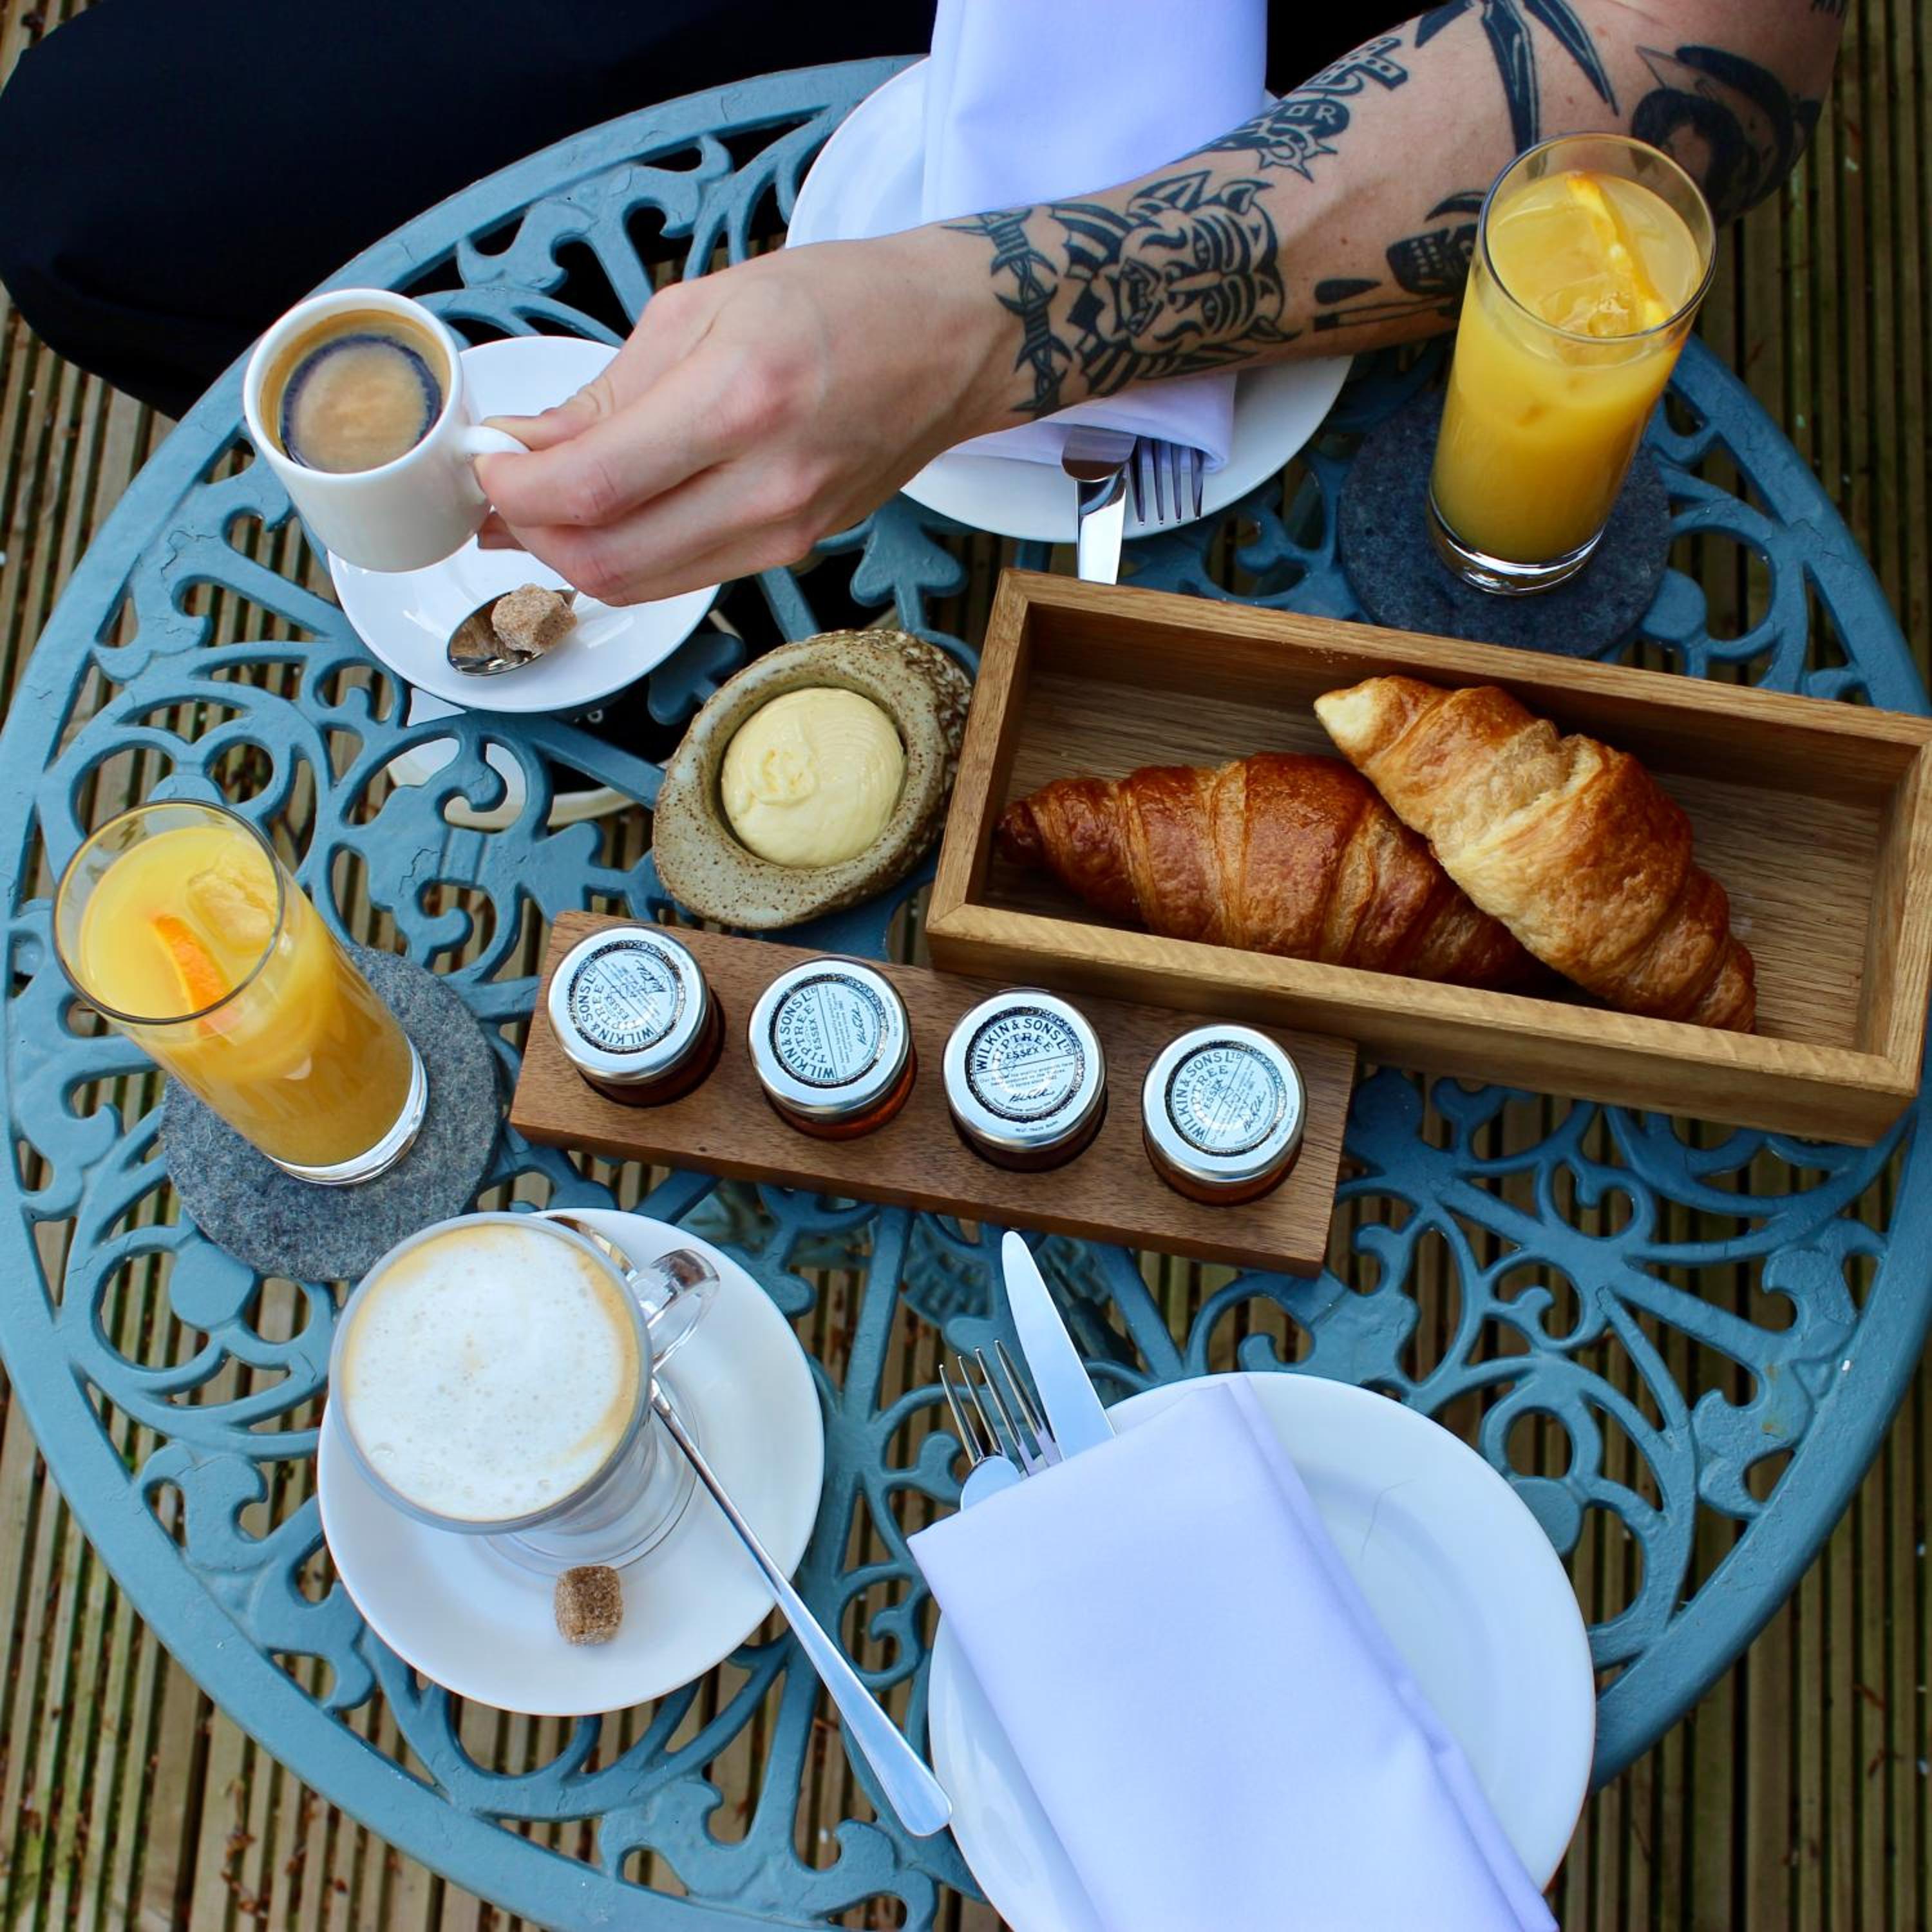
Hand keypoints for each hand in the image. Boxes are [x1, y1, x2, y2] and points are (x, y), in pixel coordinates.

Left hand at [475, 229, 1007, 604]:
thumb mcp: (705, 306)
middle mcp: (766, 483)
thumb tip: (524, 444)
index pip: (592, 485)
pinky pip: (685, 575)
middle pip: (607, 559)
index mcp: (738, 398)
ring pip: (641, 583)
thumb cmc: (839, 301)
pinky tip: (605, 519)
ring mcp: (785, 530)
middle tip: (496, 498)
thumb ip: (607, 390)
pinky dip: (628, 558)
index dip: (515, 492)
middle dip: (529, 537)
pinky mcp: (795, 551)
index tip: (483, 466)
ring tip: (537, 512)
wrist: (954, 342)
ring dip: (570, 556)